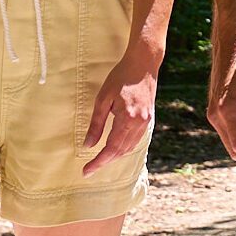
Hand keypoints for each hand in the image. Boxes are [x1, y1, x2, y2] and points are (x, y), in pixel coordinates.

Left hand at [82, 48, 158, 176]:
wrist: (143, 63)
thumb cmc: (121, 77)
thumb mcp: (103, 98)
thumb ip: (96, 124)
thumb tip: (88, 145)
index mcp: (128, 118)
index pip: (111, 148)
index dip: (98, 162)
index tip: (86, 171)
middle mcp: (140, 123)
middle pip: (121, 151)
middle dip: (105, 162)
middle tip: (89, 169)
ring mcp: (146, 121)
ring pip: (130, 147)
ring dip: (115, 156)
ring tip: (100, 160)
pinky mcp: (149, 118)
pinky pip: (136, 139)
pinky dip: (125, 147)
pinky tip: (115, 147)